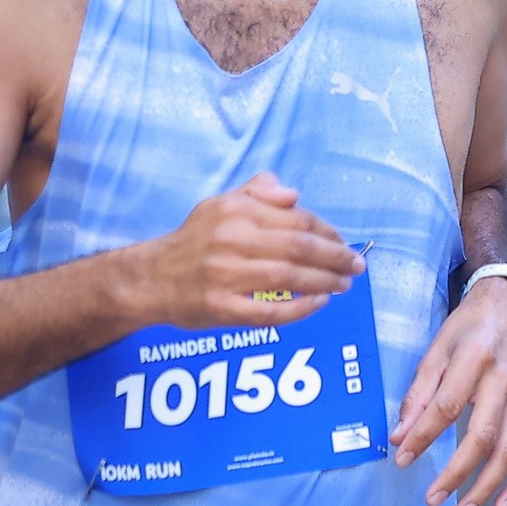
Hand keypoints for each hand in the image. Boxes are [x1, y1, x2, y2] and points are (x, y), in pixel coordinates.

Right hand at [123, 172, 364, 329]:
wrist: (150, 278)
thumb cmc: (193, 240)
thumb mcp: (219, 204)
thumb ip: (257, 193)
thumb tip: (293, 195)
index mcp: (235, 210)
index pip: (297, 218)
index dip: (329, 232)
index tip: (344, 243)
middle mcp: (231, 240)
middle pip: (300, 247)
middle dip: (336, 258)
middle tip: (356, 267)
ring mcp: (226, 276)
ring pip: (291, 278)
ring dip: (326, 282)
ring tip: (343, 285)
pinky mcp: (222, 308)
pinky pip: (272, 312)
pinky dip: (301, 308)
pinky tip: (319, 303)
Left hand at [392, 277, 506, 505]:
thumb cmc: (468, 329)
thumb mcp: (435, 349)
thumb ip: (418, 393)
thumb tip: (400, 435)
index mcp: (475, 361)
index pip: (446, 407)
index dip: (423, 436)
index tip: (403, 458)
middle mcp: (503, 382)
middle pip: (483, 436)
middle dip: (457, 473)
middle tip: (433, 498)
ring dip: (486, 487)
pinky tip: (502, 504)